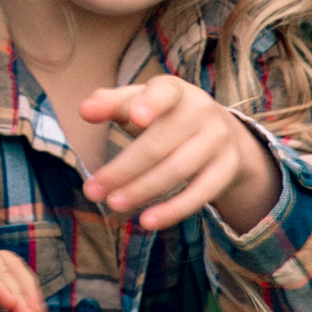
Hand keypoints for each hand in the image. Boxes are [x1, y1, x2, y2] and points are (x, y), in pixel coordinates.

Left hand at [82, 76, 278, 232]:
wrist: (220, 131)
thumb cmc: (164, 115)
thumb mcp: (139, 103)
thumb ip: (110, 104)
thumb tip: (85, 110)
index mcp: (174, 90)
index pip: (163, 92)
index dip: (150, 104)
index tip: (135, 117)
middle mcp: (201, 111)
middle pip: (158, 144)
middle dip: (123, 169)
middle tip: (93, 190)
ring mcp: (218, 139)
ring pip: (178, 169)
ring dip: (142, 190)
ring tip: (113, 204)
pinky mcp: (227, 168)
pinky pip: (201, 193)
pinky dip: (173, 210)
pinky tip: (147, 221)